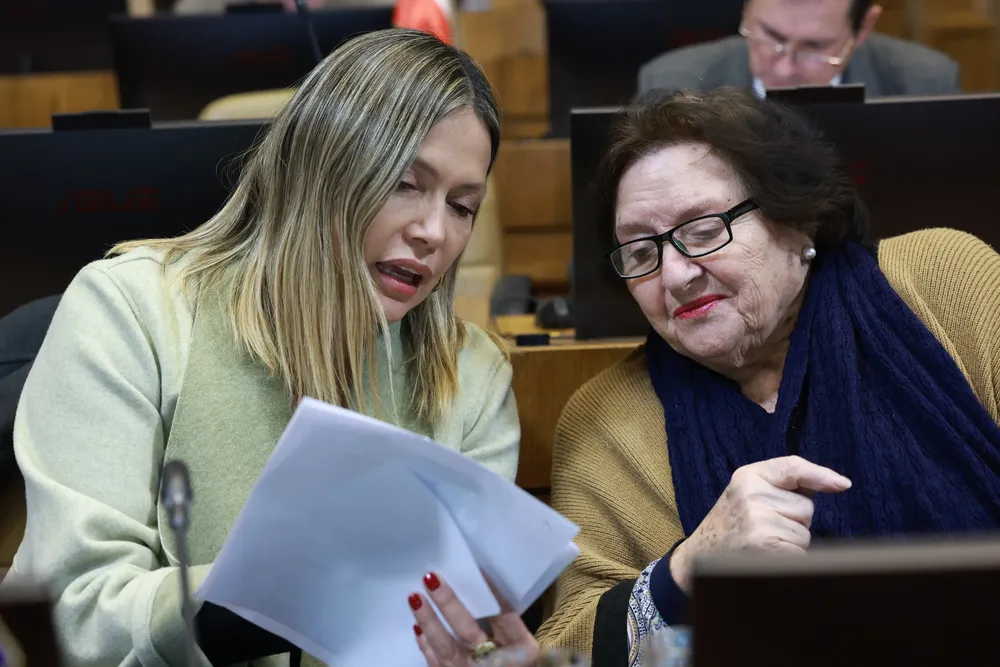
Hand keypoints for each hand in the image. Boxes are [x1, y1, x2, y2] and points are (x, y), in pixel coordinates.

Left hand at [408, 572, 538, 666]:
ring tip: (415, 598)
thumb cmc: (515, 659)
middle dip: (448, 604)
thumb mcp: (521, 640)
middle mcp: (491, 661)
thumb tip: (480, 580)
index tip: (476, 569)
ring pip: (445, 648)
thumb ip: (505, 616)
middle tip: (431, 579)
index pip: (503, 616)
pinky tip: (417, 627)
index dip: (490, 593)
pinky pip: (435, 663)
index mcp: (517, 647)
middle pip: (467, 632)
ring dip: (429, 622)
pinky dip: (425, 644)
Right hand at [670, 455, 851, 591]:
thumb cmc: (731, 525)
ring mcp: (758, 521)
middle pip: (806, 507)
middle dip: (795, 520)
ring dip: (792, 541)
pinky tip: (769, 557)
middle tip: (765, 527)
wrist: (698, 557)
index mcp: (748, 476)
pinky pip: (800, 552)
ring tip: (763, 542)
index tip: (842, 484)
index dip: (820, 475)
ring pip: (805, 532)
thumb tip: (834, 483)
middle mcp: (752, 495)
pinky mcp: (764, 547)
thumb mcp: (747, 493)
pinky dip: (792, 559)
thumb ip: (780, 485)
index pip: (792, 467)